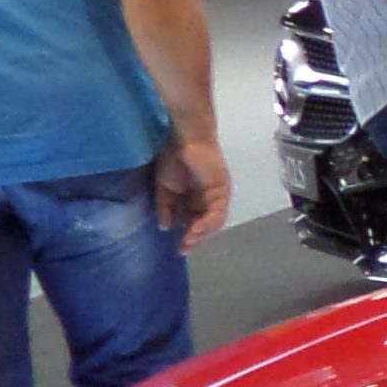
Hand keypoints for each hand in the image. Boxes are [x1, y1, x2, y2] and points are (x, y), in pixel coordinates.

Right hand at [152, 128, 231, 248]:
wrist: (182, 138)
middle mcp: (209, 198)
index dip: (187, 235)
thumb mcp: (164, 187)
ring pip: (213, 222)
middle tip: (183, 249)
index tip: (177, 247)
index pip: (194, 222)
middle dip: (194, 238)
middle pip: (205, 224)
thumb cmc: (173, 158)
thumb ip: (165, 207)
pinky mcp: (221, 190)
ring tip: (188, 242)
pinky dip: (207, 223)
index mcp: (196, 198)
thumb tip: (164, 227)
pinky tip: (196, 230)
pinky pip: (217, 212)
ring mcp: (217, 194)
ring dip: (201, 234)